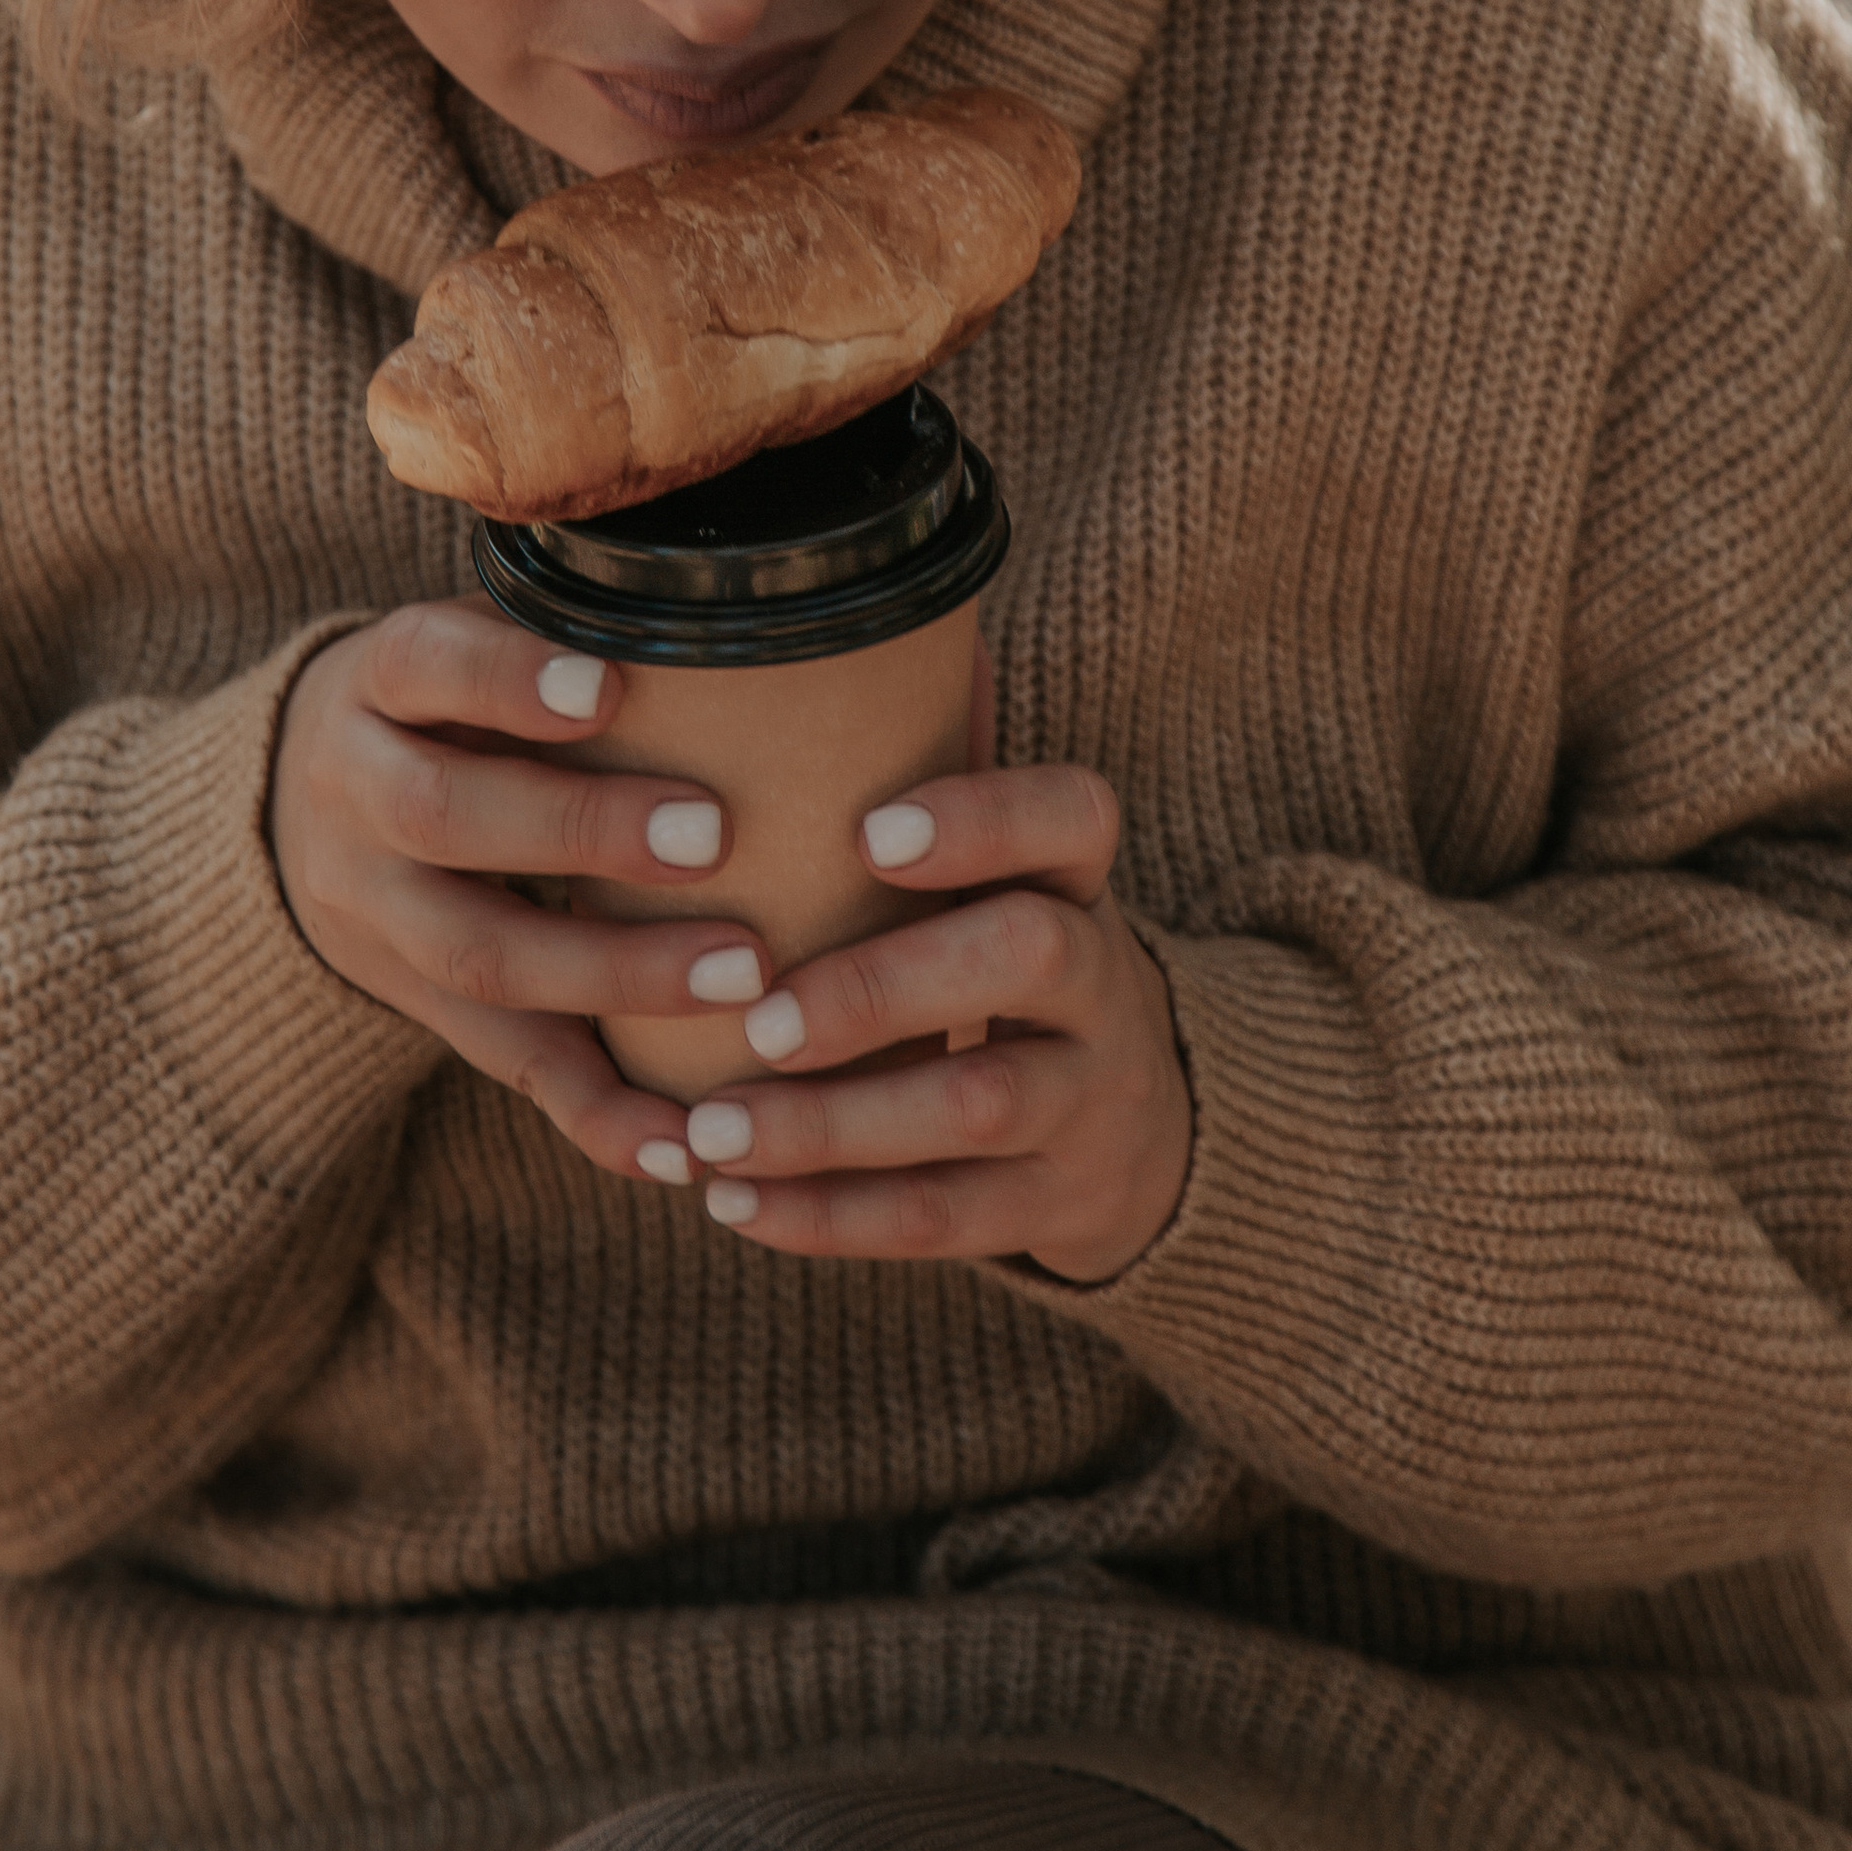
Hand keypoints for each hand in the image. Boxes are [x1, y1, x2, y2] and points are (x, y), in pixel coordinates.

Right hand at [269, 604, 769, 1178]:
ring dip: (616, 973)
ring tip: (743, 975)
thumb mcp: (463, 639)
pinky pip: (504, 1065)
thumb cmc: (446, 696)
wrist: (297, 806)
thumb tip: (729, 595)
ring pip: (479, 954)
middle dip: (581, 830)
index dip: (506, 680)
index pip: (426, 666)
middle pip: (445, 818)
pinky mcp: (416, 1003)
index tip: (607, 688)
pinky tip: (683, 1145)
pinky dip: (597, 1112)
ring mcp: (373, 913)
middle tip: (714, 838)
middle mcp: (356, 795)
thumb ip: (558, 625)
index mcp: (377, 682)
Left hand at [668, 762, 1192, 1285]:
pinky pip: (947, 1215)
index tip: (865, 833)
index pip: (1072, 816)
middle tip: (761, 1020)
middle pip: (1029, 955)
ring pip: (977, 1103)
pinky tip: (736, 1205)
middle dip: (885, 986)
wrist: (1141, 1133)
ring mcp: (1092, 1098)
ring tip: (711, 1134)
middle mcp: (1102, 979)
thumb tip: (796, 632)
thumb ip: (914, 789)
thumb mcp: (995, 885)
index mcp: (1076, 879)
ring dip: (832, 1125)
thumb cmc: (999, 970)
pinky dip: (833, 1218)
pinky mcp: (1058, 1203)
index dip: (980, 817)